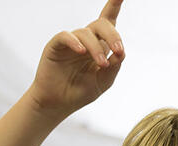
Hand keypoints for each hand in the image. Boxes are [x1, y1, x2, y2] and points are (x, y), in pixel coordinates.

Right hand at [26, 0, 125, 120]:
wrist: (59, 104)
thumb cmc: (81, 91)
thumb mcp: (104, 81)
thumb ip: (114, 66)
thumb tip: (122, 51)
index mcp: (100, 45)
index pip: (109, 21)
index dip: (114, 5)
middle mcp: (86, 40)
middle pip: (101, 24)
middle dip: (113, 35)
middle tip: (119, 50)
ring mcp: (71, 42)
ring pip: (86, 33)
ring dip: (97, 48)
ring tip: (101, 64)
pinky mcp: (56, 46)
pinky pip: (65, 36)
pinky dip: (74, 42)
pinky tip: (81, 52)